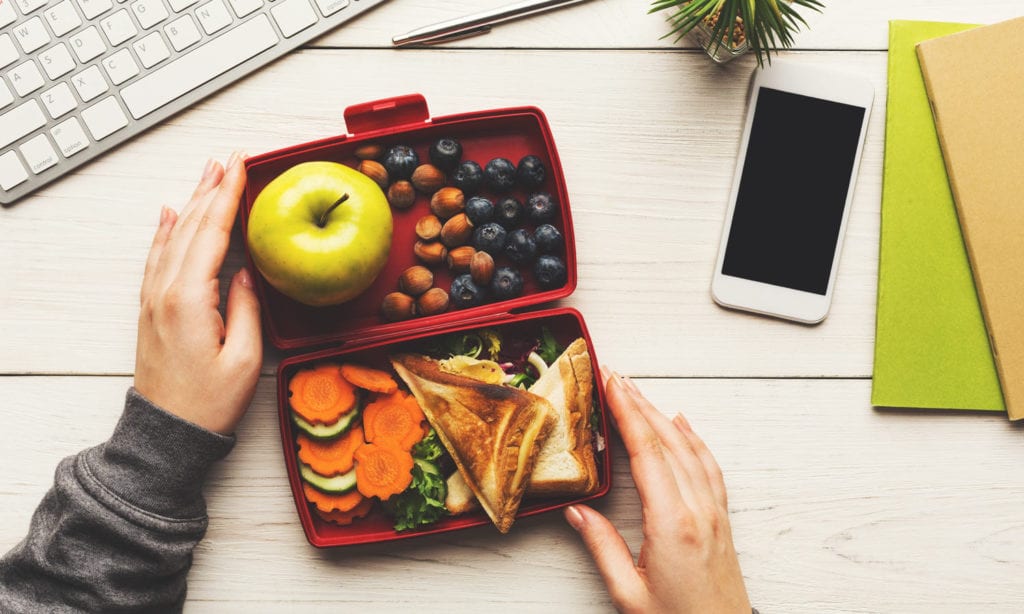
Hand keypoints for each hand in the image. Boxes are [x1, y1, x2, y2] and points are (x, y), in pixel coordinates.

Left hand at [134, 153, 261, 434]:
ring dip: (191, 201)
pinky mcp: (152, 309)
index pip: (212, 232)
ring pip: (173, 236)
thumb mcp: (245, 359)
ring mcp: (154, 299)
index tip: (240, 166)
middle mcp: (166, 291)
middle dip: (211, 188)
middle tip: (229, 158)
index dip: (227, 195)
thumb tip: (245, 272)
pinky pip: (157, 257)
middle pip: (190, 225)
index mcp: (190, 298)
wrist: (167, 433)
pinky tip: (170, 213)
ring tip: (207, 174)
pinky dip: (165, 230)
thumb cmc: (209, 403)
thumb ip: (247, 308)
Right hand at [565, 368, 750, 613]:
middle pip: (667, 441)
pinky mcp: (720, 520)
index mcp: (672, 523)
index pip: (646, 452)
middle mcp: (698, 510)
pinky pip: (708, 466)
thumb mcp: (628, 592)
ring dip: (662, 415)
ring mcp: (713, 513)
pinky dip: (693, 438)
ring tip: (639, 392)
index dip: (627, 413)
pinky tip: (682, 424)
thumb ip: (602, 547)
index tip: (611, 384)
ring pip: (689, 449)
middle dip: (639, 403)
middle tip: (616, 376)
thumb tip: (577, 510)